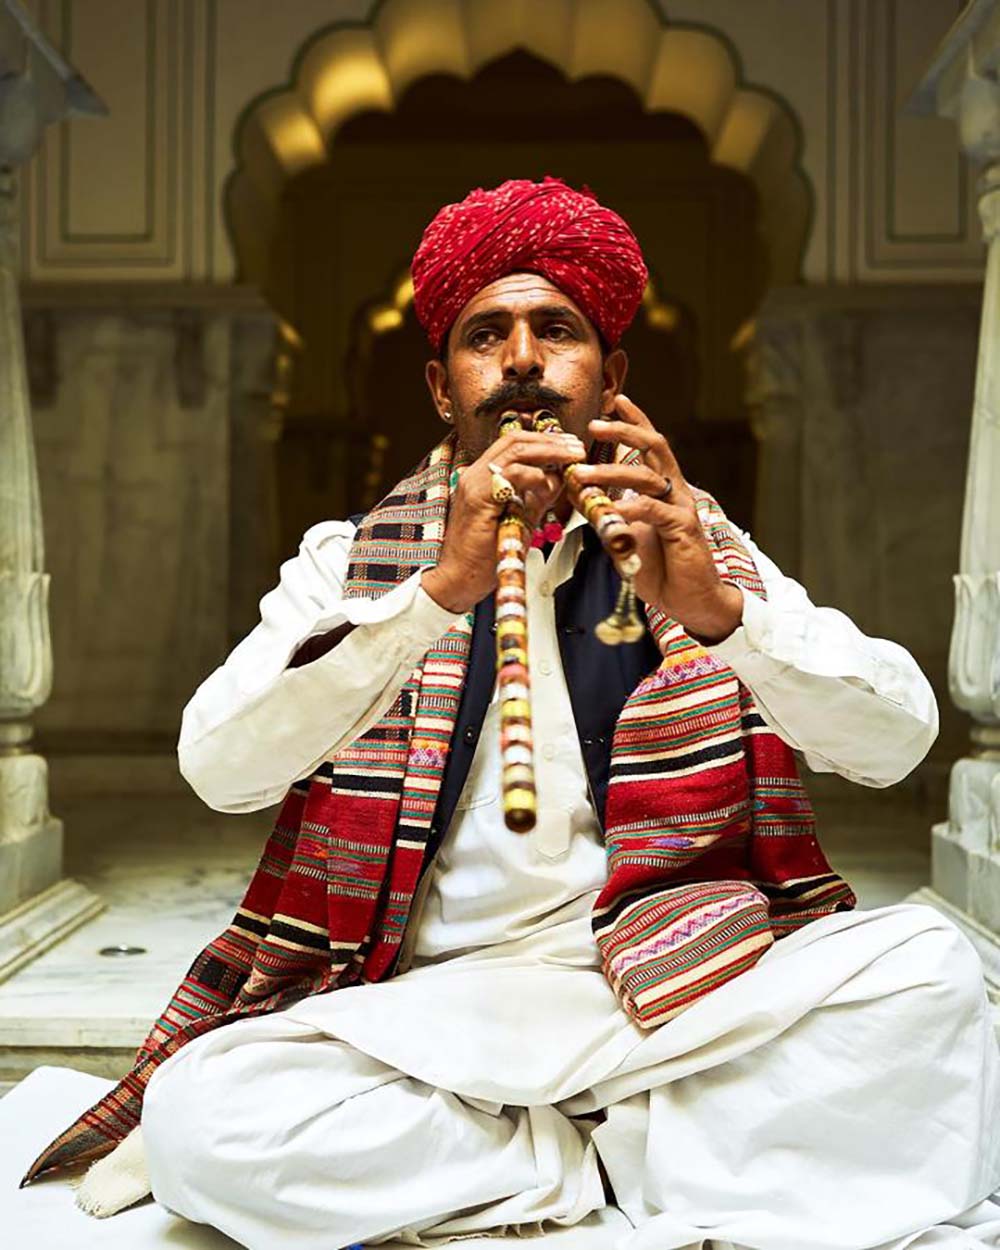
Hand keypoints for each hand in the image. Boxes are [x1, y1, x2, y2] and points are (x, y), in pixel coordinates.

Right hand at [421, 427, 585, 614]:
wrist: (459, 580)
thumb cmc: (485, 555)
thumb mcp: (519, 519)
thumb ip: (537, 498)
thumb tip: (559, 479)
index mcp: (483, 476)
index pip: (514, 443)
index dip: (544, 440)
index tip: (570, 446)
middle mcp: (475, 474)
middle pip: (515, 440)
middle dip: (551, 440)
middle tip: (577, 447)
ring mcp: (474, 483)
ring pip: (514, 451)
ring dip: (549, 451)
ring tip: (573, 458)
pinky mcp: (477, 499)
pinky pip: (510, 475)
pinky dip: (535, 476)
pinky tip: (550, 483)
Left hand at [571, 395, 743, 643]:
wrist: (691, 601)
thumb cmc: (661, 568)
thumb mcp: (628, 535)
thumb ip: (612, 515)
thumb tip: (585, 499)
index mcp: (663, 488)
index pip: (650, 446)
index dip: (635, 422)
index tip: (616, 400)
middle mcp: (674, 491)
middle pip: (653, 447)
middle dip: (623, 431)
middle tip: (594, 424)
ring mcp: (681, 508)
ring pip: (647, 477)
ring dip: (611, 472)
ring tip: (583, 474)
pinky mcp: (684, 529)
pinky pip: (655, 510)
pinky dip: (632, 507)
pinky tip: (613, 508)